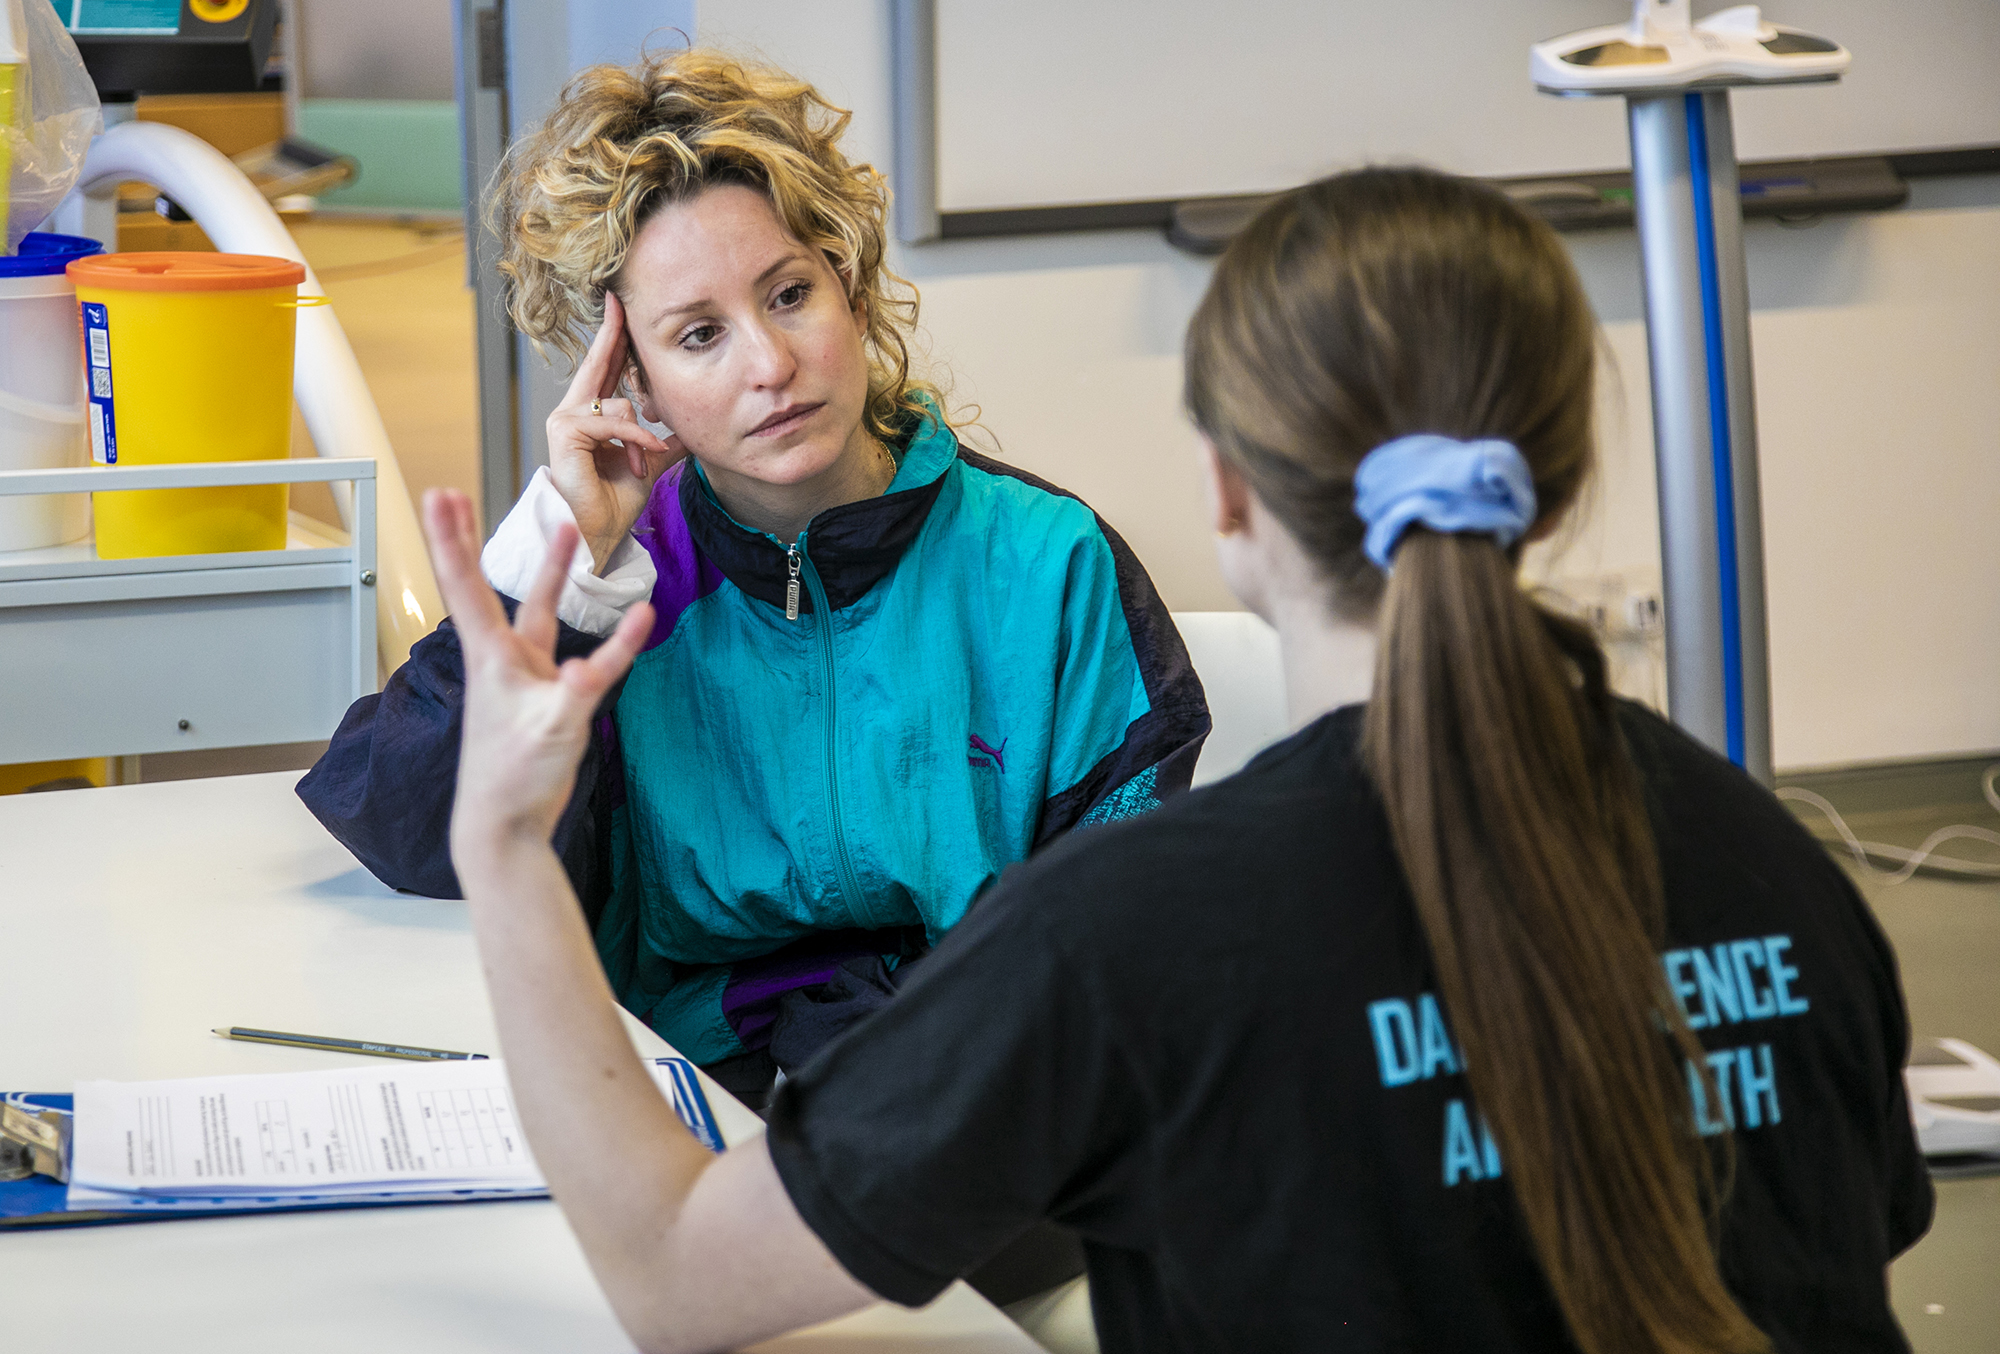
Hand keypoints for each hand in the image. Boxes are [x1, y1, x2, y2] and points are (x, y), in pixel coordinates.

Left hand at [422, 488, 653, 860]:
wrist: (507, 826)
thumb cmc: (517, 779)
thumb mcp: (552, 732)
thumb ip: (576, 695)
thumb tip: (591, 669)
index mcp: (493, 659)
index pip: (466, 587)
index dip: (452, 540)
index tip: (441, 496)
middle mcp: (503, 659)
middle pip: (484, 588)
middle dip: (469, 541)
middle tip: (452, 496)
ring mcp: (524, 677)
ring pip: (537, 612)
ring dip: (551, 574)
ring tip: (566, 533)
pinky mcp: (546, 696)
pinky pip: (578, 655)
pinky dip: (605, 638)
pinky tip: (633, 622)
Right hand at [546, 290, 682, 573]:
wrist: (597, 532)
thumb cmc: (613, 503)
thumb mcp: (648, 465)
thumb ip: (663, 444)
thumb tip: (686, 433)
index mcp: (591, 416)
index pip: (606, 369)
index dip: (614, 340)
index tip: (620, 309)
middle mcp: (573, 411)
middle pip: (599, 364)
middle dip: (612, 334)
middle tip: (619, 302)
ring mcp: (565, 419)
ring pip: (618, 404)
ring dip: (639, 438)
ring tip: (643, 464)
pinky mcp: (565, 432)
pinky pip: (613, 423)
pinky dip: (635, 440)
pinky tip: (644, 460)